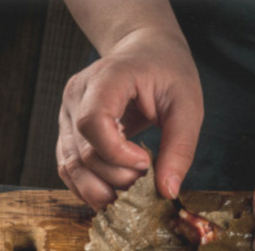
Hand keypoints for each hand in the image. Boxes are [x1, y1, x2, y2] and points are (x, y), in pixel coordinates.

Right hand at [56, 28, 202, 209]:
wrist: (146, 53)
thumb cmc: (168, 75)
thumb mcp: (187, 107)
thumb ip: (180, 148)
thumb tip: (168, 192)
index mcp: (106, 78)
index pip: (92, 122)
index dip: (117, 153)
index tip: (146, 162)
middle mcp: (76, 96)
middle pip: (84, 152)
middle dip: (118, 177)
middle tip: (148, 180)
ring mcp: (67, 115)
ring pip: (71, 166)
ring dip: (101, 191)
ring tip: (133, 193)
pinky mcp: (69, 133)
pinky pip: (68, 168)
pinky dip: (89, 188)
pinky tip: (115, 193)